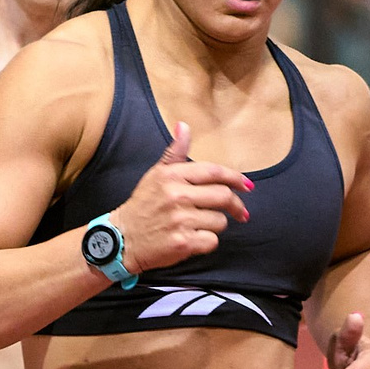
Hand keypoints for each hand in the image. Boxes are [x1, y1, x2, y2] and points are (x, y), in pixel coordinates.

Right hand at [110, 120, 251, 274]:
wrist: (122, 239)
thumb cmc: (142, 206)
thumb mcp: (156, 175)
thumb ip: (174, 153)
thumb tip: (184, 126)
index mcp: (172, 176)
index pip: (214, 172)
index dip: (235, 178)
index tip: (248, 186)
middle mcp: (177, 195)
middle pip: (223, 196)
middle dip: (236, 206)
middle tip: (241, 213)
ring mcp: (180, 220)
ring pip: (220, 221)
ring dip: (216, 225)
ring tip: (200, 225)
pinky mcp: (182, 243)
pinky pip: (212, 241)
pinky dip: (207, 242)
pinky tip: (193, 239)